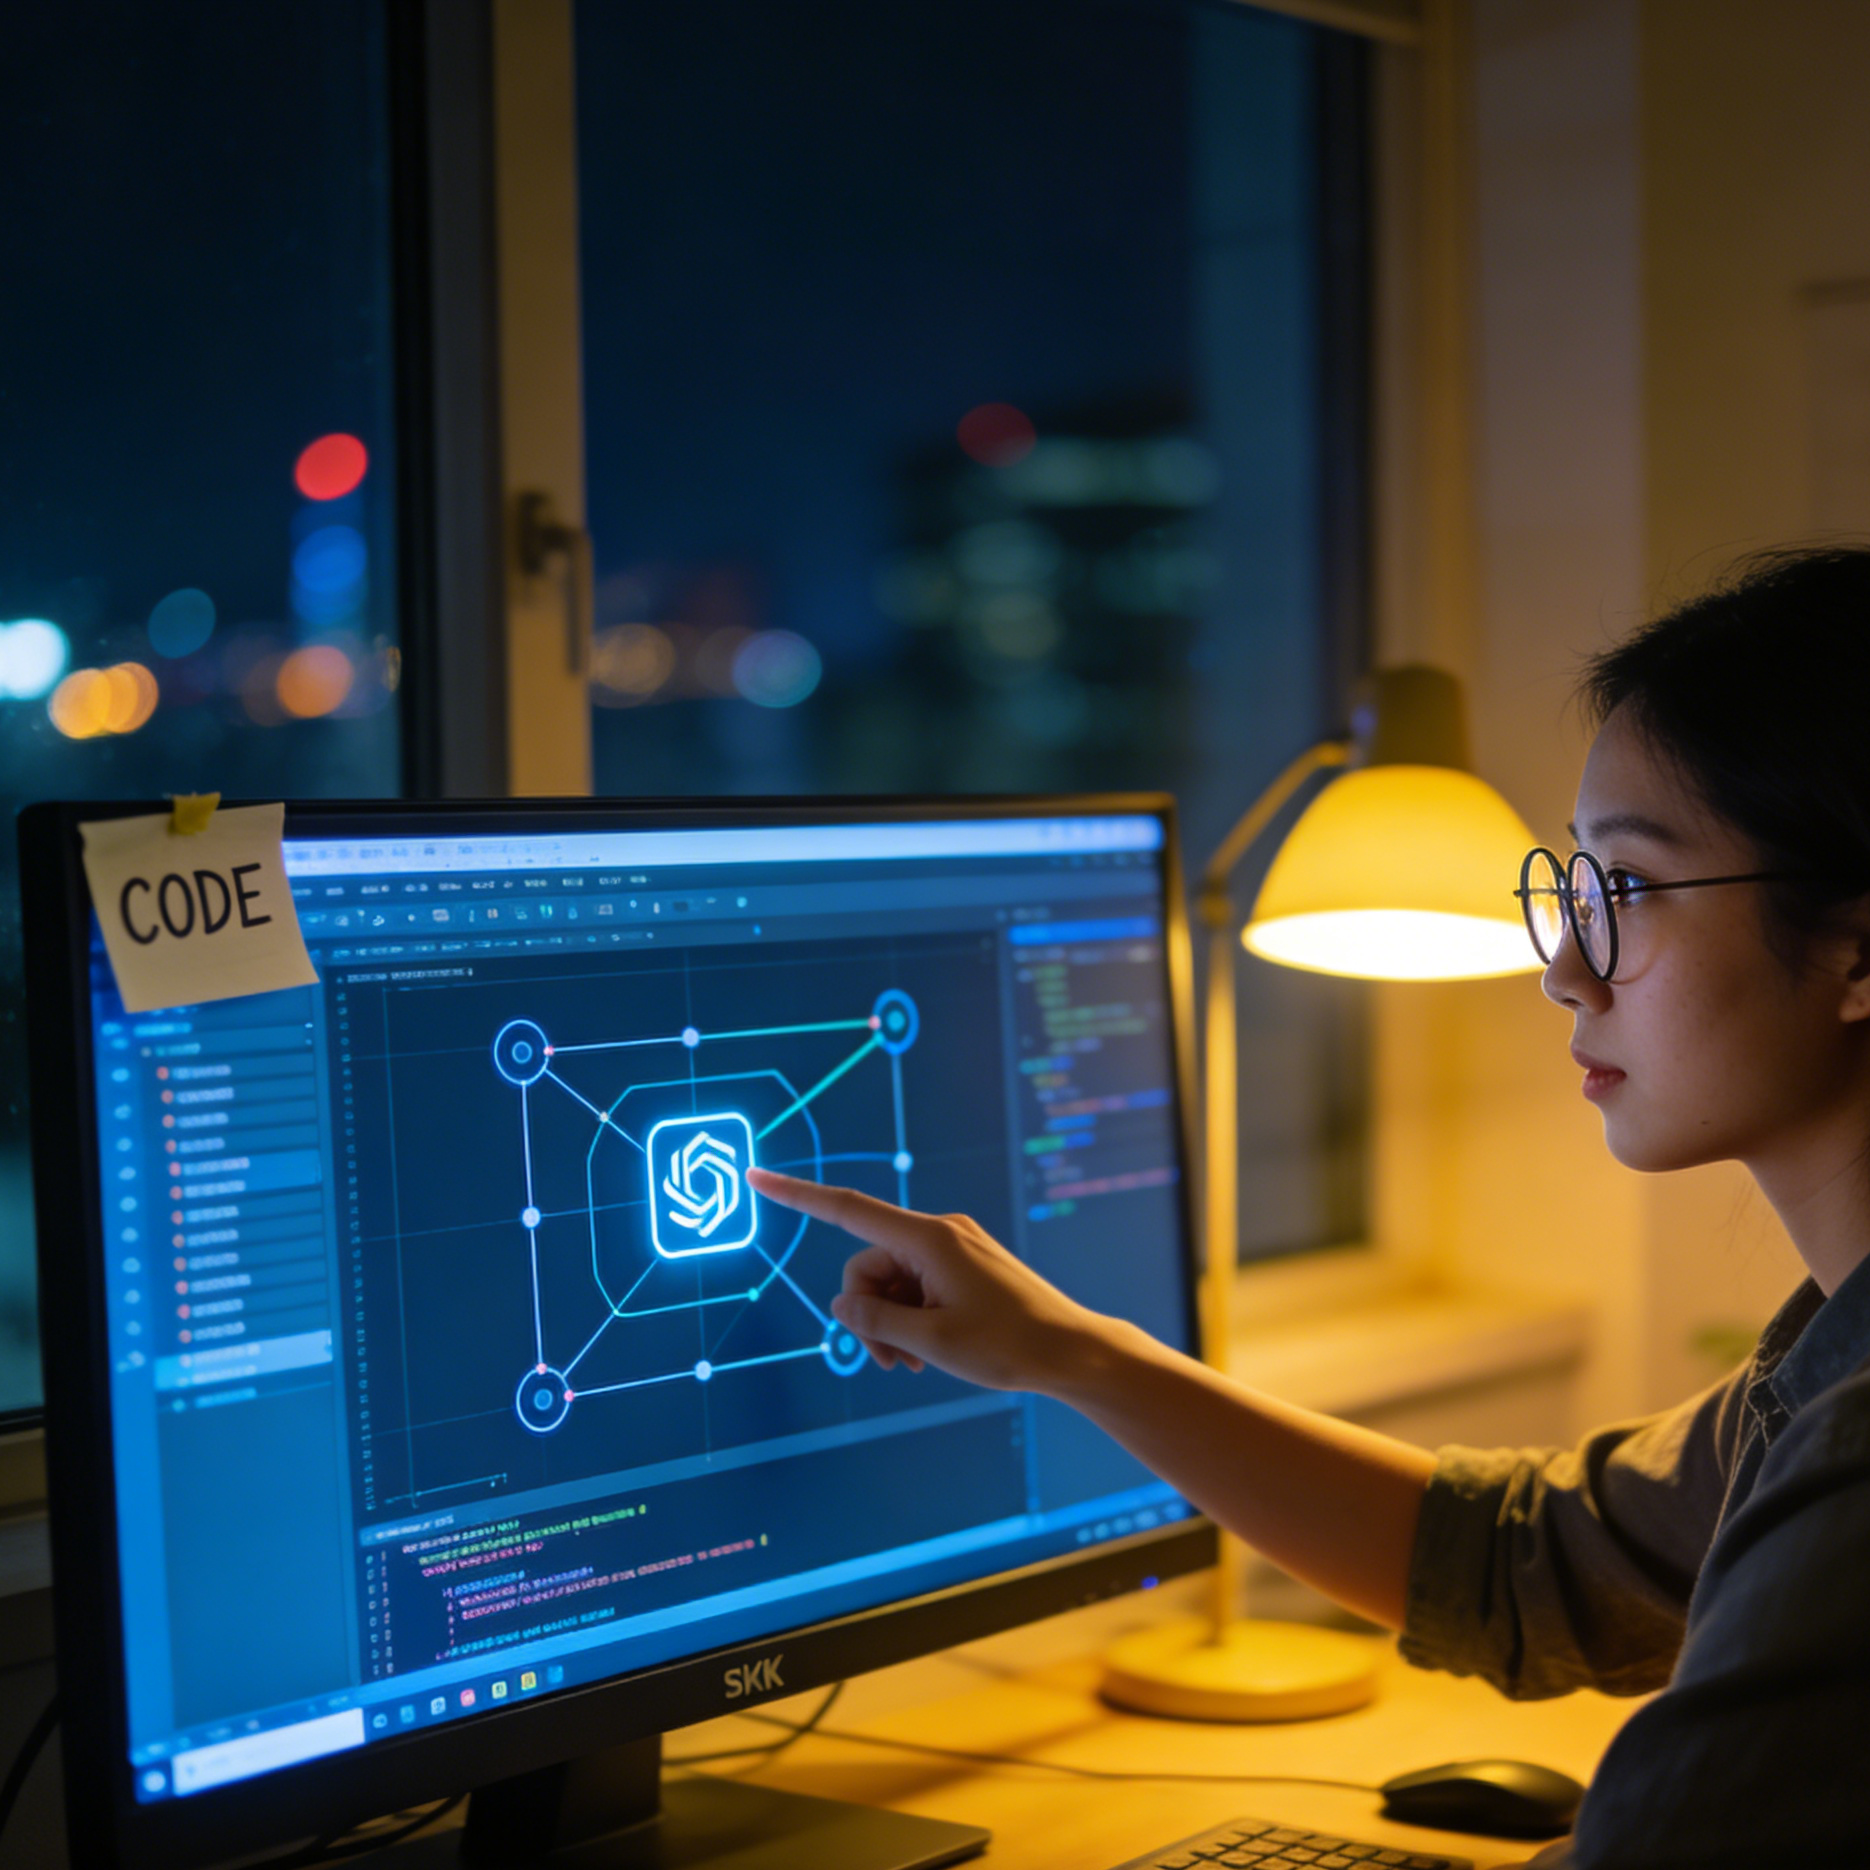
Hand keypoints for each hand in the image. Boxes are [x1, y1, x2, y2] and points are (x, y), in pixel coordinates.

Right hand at [746, 1168, 1100, 1389]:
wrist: (1072, 1351)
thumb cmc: (1009, 1346)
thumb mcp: (932, 1342)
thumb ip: (876, 1322)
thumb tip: (842, 1304)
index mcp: (928, 1239)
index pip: (847, 1209)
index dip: (797, 1195)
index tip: (756, 1175)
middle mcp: (938, 1233)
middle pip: (868, 1265)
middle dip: (868, 1314)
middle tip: (891, 1364)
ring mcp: (952, 1248)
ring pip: (890, 1282)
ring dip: (891, 1324)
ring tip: (912, 1366)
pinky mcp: (962, 1265)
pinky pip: (915, 1286)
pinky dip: (911, 1318)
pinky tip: (925, 1355)